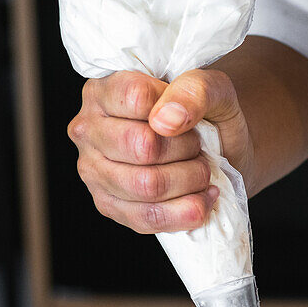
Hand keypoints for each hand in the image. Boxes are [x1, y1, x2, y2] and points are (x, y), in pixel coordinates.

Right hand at [67, 69, 255, 233]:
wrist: (218, 147)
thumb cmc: (206, 113)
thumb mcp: (213, 88)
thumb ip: (194, 91)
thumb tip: (167, 121)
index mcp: (104, 90)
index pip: (136, 97)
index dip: (176, 110)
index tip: (189, 115)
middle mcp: (89, 129)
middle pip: (142, 146)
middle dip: (186, 149)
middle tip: (198, 147)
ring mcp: (93, 171)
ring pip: (147, 185)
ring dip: (190, 180)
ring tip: (202, 171)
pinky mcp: (108, 206)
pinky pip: (148, 218)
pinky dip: (187, 212)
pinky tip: (202, 198)